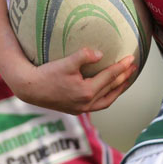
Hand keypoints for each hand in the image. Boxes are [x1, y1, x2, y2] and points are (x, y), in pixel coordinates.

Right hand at [9, 48, 137, 114]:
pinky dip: (106, 96)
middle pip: (111, 90)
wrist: (29, 88)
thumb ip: (84, 56)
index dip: (122, 67)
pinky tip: (107, 89)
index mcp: (86, 92)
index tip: (131, 58)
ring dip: (117, 90)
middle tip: (133, 67)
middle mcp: (86, 103)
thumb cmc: (46, 74)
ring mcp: (81, 108)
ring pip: (106, 101)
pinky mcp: (75, 110)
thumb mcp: (66, 62)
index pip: (109, 77)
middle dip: (124, 78)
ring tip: (125, 80)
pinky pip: (97, 104)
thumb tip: (101, 54)